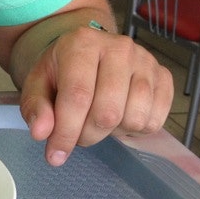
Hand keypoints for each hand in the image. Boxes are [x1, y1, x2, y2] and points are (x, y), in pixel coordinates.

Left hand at [19, 25, 173, 165]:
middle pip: (107, 112)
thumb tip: (41, 133)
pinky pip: (155, 121)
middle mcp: (119, 48)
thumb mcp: (38, 84)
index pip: (77, 96)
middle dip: (87, 135)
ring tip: (97, 119)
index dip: (66, 132)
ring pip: (134, 119)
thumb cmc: (62, 70)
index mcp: (82, 44)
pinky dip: (135, 129)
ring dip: (112, 133)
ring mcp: (146, 61)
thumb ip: (35, 107)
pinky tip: (119, 115)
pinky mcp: (164, 76)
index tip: (55, 155)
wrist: (88, 51)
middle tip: (76, 134)